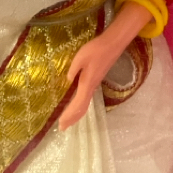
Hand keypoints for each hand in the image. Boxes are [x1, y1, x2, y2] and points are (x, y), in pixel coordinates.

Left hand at [59, 0, 152, 131]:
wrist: (112, 44)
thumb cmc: (96, 49)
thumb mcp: (81, 57)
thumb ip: (73, 70)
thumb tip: (68, 80)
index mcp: (87, 84)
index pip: (77, 105)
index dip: (69, 116)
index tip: (61, 124)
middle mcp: (91, 87)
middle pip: (82, 109)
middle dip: (72, 119)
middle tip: (62, 128)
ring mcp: (95, 84)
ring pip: (85, 104)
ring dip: (76, 114)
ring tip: (68, 120)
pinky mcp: (96, 80)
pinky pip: (86, 98)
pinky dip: (80, 106)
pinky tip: (76, 104)